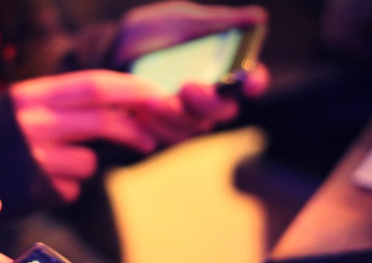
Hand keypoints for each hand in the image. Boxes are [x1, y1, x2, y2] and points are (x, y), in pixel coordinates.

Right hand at [11, 69, 169, 200]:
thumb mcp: (20, 108)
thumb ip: (62, 104)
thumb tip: (121, 107)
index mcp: (31, 95)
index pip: (95, 85)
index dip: (132, 91)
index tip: (158, 98)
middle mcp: (31, 122)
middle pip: (102, 120)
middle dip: (134, 129)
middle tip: (150, 139)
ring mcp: (32, 158)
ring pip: (88, 163)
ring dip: (84, 167)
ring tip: (52, 167)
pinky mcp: (33, 190)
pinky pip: (71, 190)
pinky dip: (65, 189)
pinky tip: (36, 184)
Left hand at [114, 1, 270, 140]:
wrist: (113, 50)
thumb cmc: (153, 32)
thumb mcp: (183, 21)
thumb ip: (218, 22)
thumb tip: (259, 17)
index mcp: (225, 68)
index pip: (252, 79)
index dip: (255, 82)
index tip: (250, 83)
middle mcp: (212, 96)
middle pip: (223, 111)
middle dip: (208, 103)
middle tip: (189, 86)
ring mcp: (188, 115)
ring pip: (193, 126)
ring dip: (174, 114)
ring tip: (153, 98)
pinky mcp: (164, 128)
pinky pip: (167, 135)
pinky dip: (155, 125)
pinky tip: (141, 110)